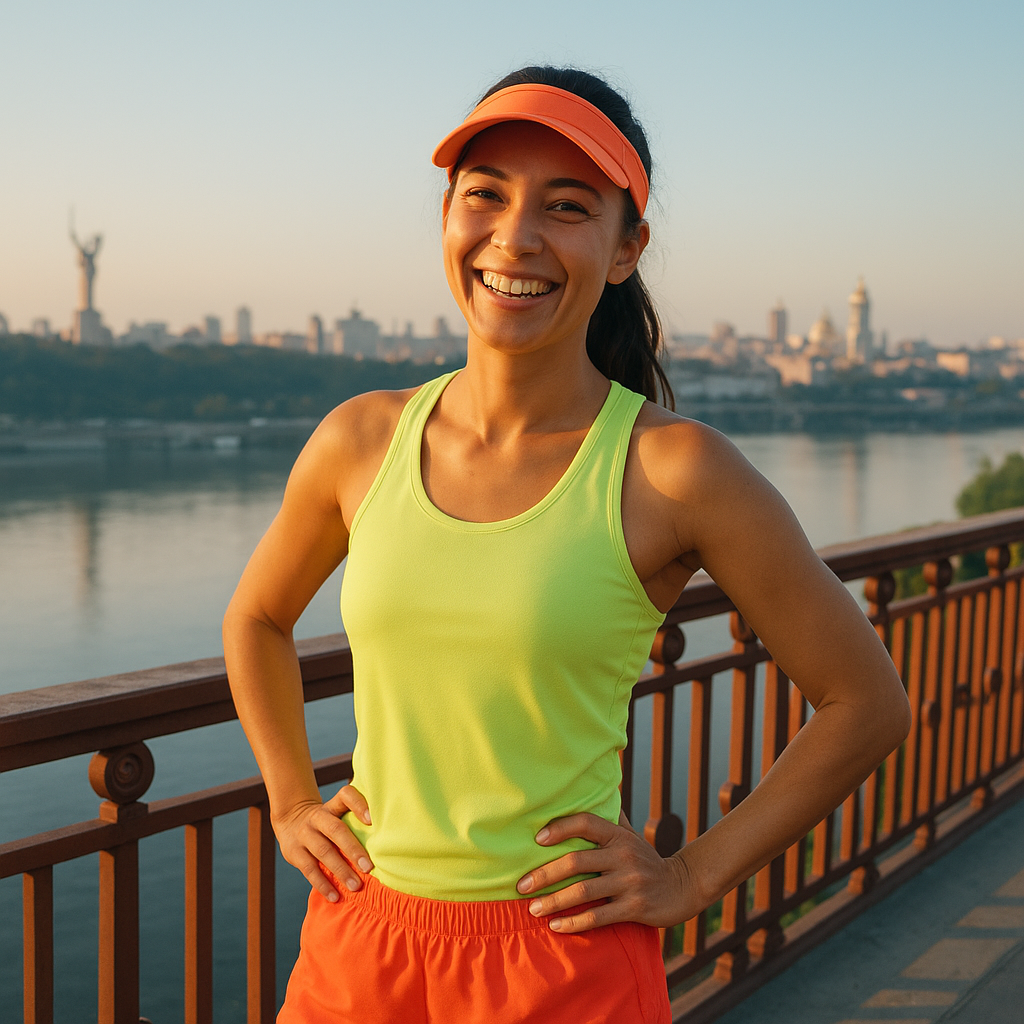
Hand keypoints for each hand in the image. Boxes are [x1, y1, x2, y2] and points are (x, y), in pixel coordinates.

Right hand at [272, 784, 372, 901]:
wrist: (291, 820)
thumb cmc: (326, 821)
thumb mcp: (336, 811)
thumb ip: (355, 820)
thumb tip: (387, 838)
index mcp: (332, 805)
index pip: (345, 796)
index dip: (358, 805)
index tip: (372, 820)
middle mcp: (317, 817)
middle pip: (336, 829)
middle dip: (353, 849)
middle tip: (369, 867)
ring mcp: (304, 834)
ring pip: (323, 852)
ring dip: (341, 870)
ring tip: (356, 886)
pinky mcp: (294, 852)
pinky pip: (309, 869)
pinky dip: (323, 884)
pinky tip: (335, 896)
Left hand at [515, 812, 697, 933]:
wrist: (682, 887)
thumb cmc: (645, 859)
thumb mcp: (631, 836)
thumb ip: (609, 819)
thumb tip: (591, 791)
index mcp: (618, 835)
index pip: (586, 823)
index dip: (560, 828)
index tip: (536, 839)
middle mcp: (624, 855)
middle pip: (576, 862)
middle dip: (544, 874)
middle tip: (522, 885)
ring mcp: (630, 882)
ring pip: (583, 892)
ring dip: (553, 901)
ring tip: (533, 909)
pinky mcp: (635, 908)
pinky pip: (598, 917)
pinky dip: (574, 923)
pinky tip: (556, 926)